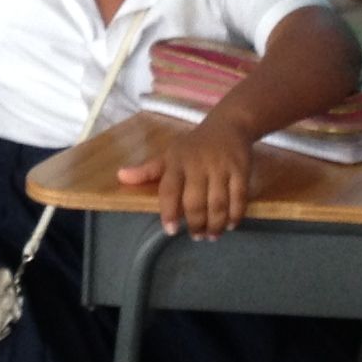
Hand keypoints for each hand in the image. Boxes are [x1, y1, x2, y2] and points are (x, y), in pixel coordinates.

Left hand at [116, 117, 256, 236]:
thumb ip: (147, 170)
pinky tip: (230, 226)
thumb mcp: (169, 155)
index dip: (169, 212)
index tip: (170, 230)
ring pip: (218, 203)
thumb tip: (120, 176)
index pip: (169, 190)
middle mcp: (198, 165)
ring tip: (211, 235)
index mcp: (177, 162)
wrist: (229, 125)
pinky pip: (238, 198)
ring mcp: (221, 168)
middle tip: (196, 236)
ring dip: (215, 224)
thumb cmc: (194, 145)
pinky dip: (235, 215)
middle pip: (195, 201)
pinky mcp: (241, 170)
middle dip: (196, 223)